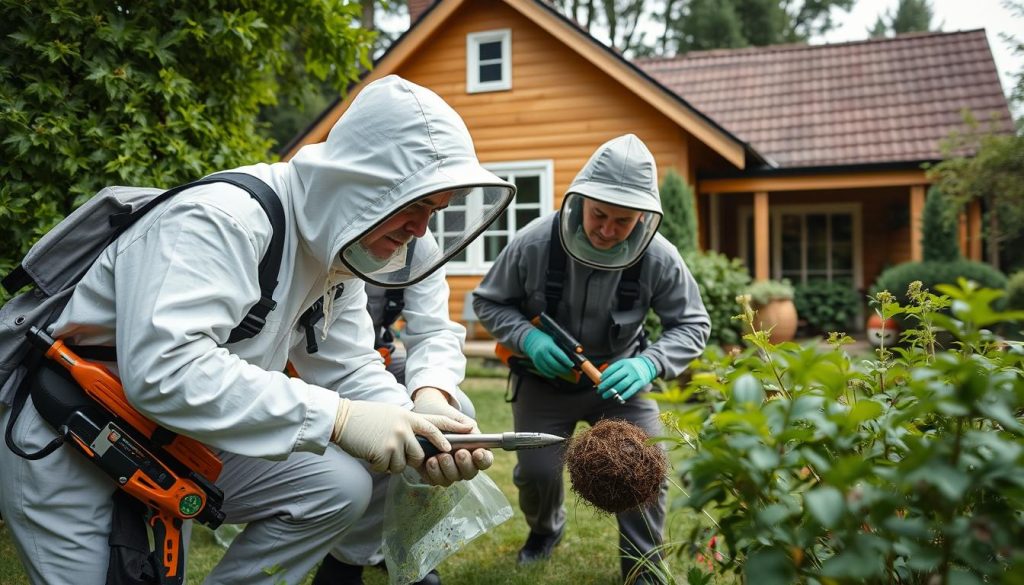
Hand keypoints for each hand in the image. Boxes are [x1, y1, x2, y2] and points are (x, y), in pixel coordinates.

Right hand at [332, 399, 472, 472]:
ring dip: (392, 463)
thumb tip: (421, 442)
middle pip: (420, 454)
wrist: (342, 418)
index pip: (435, 425)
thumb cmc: (366, 418)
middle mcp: (405, 427)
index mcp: (408, 416)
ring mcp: (396, 439)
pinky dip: (379, 465)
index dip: (452, 431)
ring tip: (378, 449)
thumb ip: (408, 425)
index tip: (469, 432)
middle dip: (410, 459)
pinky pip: (389, 469)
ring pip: (405, 464)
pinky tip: (370, 453)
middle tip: (393, 451)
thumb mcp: (392, 414)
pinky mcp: (384, 451)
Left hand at [412, 387, 493, 486]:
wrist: (421, 426)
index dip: (484, 459)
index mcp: (474, 452)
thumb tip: (470, 428)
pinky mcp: (434, 476)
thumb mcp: (452, 419)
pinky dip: (434, 472)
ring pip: (453, 478)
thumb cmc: (442, 424)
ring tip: (441, 456)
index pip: (485, 460)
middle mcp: (463, 465)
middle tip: (459, 453)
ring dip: (448, 468)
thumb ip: (462, 424)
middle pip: (470, 473)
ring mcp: (449, 473)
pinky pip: (436, 480)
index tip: (478, 452)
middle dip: (465, 464)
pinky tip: (430, 461)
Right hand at [522, 329, 573, 378]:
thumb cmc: (545, 339)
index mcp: (548, 346)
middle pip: (555, 365)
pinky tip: (555, 374)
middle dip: (563, 369)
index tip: (572, 365)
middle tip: (569, 370)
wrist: (531, 339)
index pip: (560, 356)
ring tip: (564, 372)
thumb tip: (576, 351)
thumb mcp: (554, 339)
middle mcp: (542, 353)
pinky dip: (550, 374)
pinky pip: (544, 371)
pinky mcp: (536, 363)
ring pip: (550, 369)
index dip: (567, 361)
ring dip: (558, 372)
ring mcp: (538, 359)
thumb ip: (562, 346)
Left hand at [597, 356, 656, 400]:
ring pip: (622, 384)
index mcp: (624, 362)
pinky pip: (631, 390)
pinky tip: (618, 399)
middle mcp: (630, 368)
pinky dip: (624, 395)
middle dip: (606, 385)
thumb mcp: (623, 364)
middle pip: (615, 377)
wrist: (648, 365)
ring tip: (605, 395)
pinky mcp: (640, 382)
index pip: (612, 369)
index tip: (599, 381)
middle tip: (599, 390)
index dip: (605, 376)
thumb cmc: (631, 367)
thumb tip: (601, 380)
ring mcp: (635, 375)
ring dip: (613, 391)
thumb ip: (614, 370)